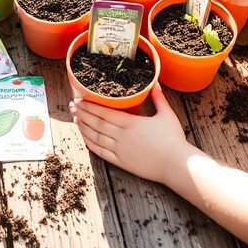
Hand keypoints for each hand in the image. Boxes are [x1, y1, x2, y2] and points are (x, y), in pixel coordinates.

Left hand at [70, 84, 188, 183]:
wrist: (175, 164)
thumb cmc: (173, 139)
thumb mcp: (166, 114)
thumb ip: (158, 98)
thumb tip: (154, 83)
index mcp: (130, 122)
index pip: (104, 112)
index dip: (89, 106)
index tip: (79, 100)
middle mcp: (121, 136)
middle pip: (96, 123)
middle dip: (82, 114)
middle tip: (71, 107)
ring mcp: (120, 150)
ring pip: (96, 138)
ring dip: (84, 128)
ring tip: (75, 121)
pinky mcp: (122, 163)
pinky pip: (102, 153)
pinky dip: (91, 145)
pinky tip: (85, 140)